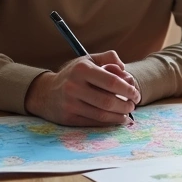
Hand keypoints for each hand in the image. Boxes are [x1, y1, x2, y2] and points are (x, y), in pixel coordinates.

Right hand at [24, 50, 139, 125]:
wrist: (45, 92)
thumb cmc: (74, 74)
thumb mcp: (89, 60)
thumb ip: (109, 58)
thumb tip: (125, 69)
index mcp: (82, 69)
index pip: (112, 82)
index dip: (128, 90)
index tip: (136, 94)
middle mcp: (74, 86)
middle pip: (108, 101)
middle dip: (126, 105)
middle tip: (133, 105)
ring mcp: (70, 104)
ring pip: (102, 114)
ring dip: (119, 116)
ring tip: (127, 114)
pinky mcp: (68, 118)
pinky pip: (93, 122)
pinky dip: (109, 123)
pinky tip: (117, 119)